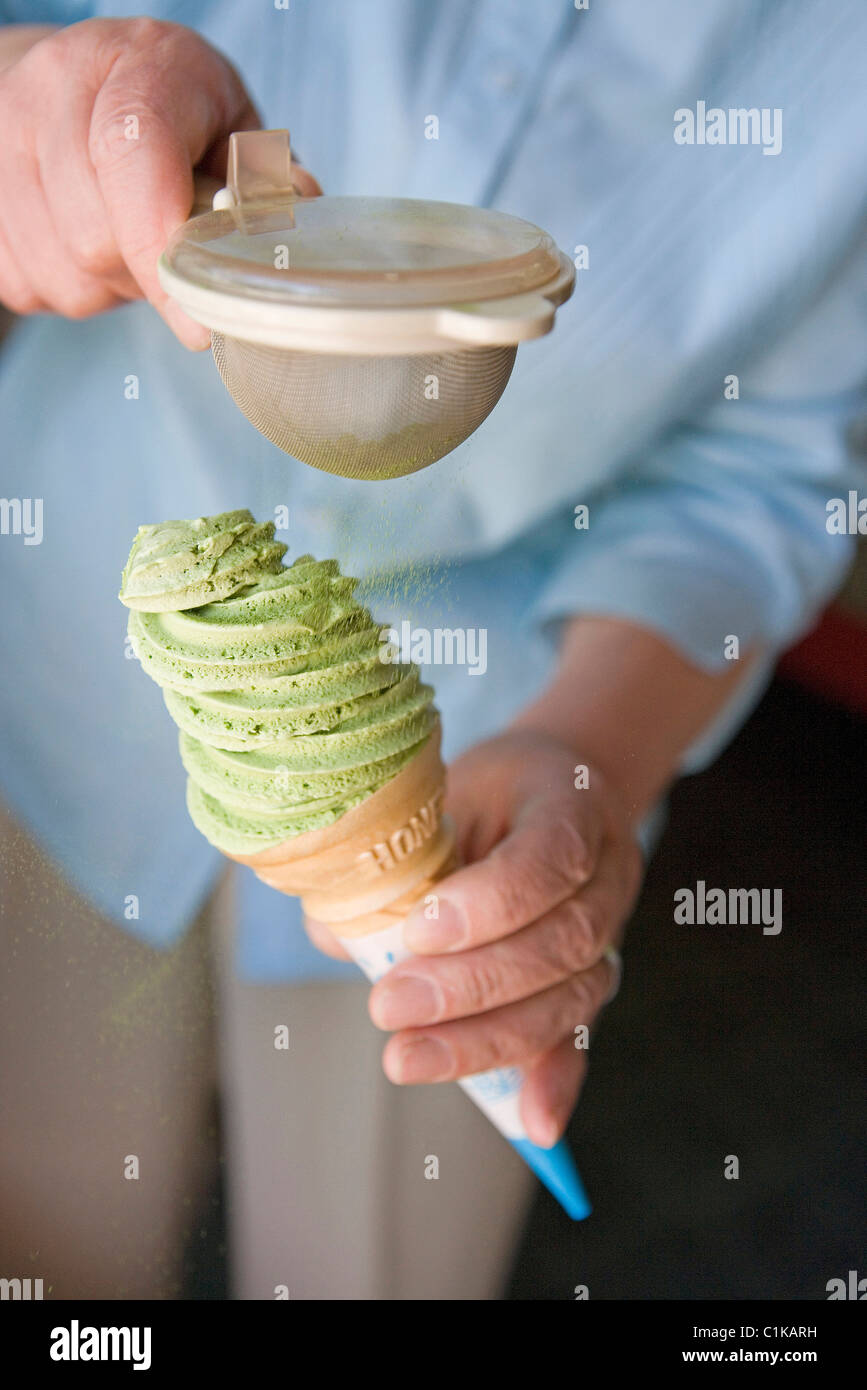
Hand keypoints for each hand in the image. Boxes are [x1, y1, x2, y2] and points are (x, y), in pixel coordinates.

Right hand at [0, 18, 318, 345]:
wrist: (67, 86)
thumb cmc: (171, 113)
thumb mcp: (231, 124)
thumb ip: (263, 176)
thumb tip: (298, 212)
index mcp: (135, 62)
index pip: (131, 154)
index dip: (162, 245)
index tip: (198, 314)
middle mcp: (52, 89)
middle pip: (96, 237)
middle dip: (148, 274)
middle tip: (175, 253)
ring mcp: (1, 143)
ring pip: (66, 275)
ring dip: (114, 287)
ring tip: (132, 240)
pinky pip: (34, 287)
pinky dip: (75, 288)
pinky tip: (89, 246)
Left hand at [308, 730, 643, 1147]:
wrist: (552, 790)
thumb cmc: (485, 793)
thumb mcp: (439, 795)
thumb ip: (394, 859)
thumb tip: (338, 933)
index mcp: (572, 807)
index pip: (548, 859)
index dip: (490, 902)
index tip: (420, 930)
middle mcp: (606, 874)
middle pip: (559, 942)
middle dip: (471, 985)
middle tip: (390, 1006)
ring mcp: (610, 933)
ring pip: (567, 998)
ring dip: (486, 1038)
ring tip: (407, 1056)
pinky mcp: (590, 983)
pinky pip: (579, 1039)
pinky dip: (555, 1084)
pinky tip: (533, 1127)